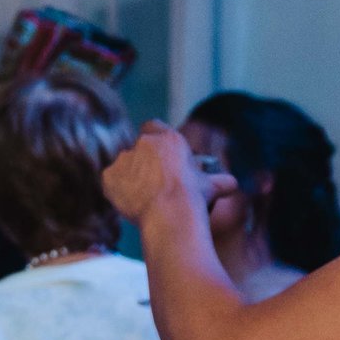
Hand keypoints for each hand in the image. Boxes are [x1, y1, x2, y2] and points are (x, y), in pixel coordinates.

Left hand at [102, 120, 237, 225]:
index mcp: (168, 139)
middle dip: (142, 162)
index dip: (153, 140)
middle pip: (137, 149)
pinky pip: (110, 180)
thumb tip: (232, 184)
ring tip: (142, 196)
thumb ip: (221, 181)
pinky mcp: (108, 175)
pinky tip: (129, 201)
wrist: (169, 212)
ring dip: (129, 176)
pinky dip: (116, 189)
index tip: (157, 155)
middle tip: (151, 182)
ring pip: (123, 165)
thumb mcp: (213, 186)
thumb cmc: (194, 198)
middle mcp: (143, 143)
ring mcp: (124, 158)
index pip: (152, 126)